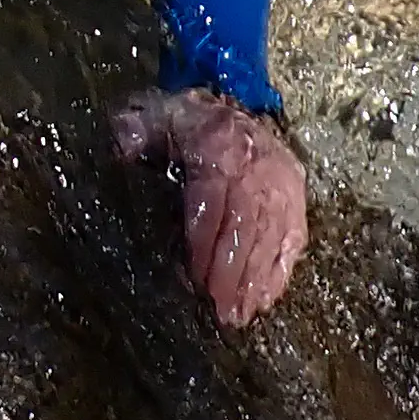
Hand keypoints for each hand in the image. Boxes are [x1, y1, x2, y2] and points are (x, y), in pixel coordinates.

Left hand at [112, 89, 308, 329]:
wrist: (238, 104)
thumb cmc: (189, 122)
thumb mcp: (157, 116)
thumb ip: (136, 131)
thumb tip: (122, 147)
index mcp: (217, 147)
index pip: (211, 201)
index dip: (203, 242)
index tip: (194, 279)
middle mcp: (255, 167)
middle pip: (245, 226)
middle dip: (232, 274)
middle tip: (220, 312)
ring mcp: (281, 184)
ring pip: (271, 237)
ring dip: (256, 280)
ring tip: (240, 315)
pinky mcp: (297, 198)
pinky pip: (293, 238)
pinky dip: (280, 271)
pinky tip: (265, 300)